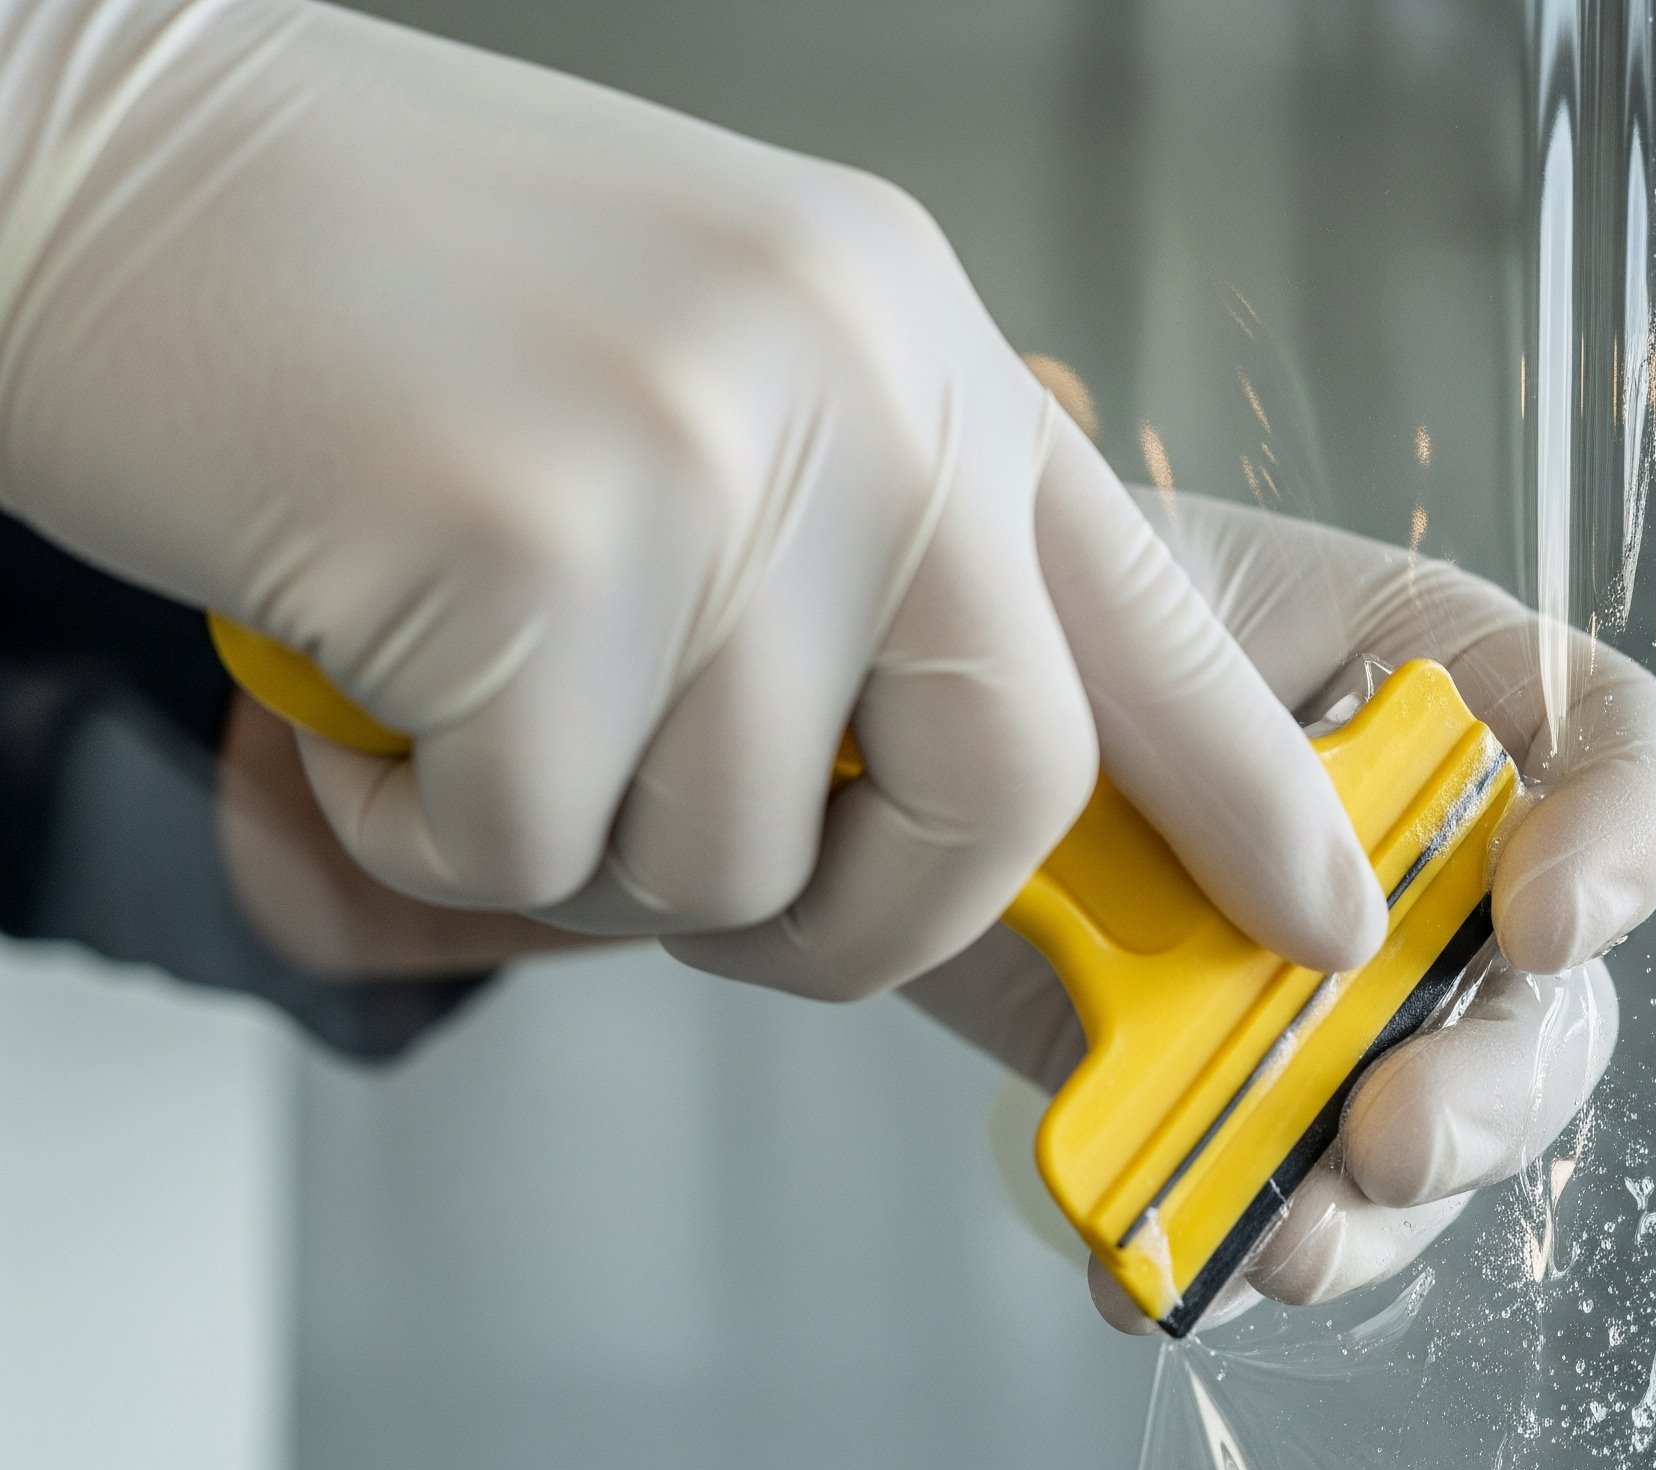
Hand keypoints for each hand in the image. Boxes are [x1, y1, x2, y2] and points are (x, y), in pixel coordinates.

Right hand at [0, 0, 1380, 1000]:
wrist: (97, 154)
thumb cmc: (382, 296)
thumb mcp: (701, 376)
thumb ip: (841, 560)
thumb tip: (897, 796)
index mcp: (915, 347)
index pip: (1155, 613)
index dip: (1257, 791)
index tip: (1328, 919)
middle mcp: (858, 384)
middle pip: (1004, 789)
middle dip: (864, 924)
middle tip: (733, 915)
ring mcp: (709, 455)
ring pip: (731, 856)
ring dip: (582, 859)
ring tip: (467, 715)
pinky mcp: (538, 545)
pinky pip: (536, 847)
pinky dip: (430, 840)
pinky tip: (366, 702)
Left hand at [902, 495, 1655, 1330]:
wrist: (881, 697)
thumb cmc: (1013, 591)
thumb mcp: (1133, 611)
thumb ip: (1245, 744)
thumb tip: (1348, 944)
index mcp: (1440, 683)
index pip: (1614, 751)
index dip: (1620, 845)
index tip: (1543, 927)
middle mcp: (1418, 851)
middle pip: (1550, 993)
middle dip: (1492, 1091)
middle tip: (1391, 1139)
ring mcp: (1325, 982)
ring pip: (1427, 1122)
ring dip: (1374, 1210)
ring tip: (1277, 1241)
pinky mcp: (1218, 1076)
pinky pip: (1267, 1187)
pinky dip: (1218, 1237)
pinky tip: (1154, 1266)